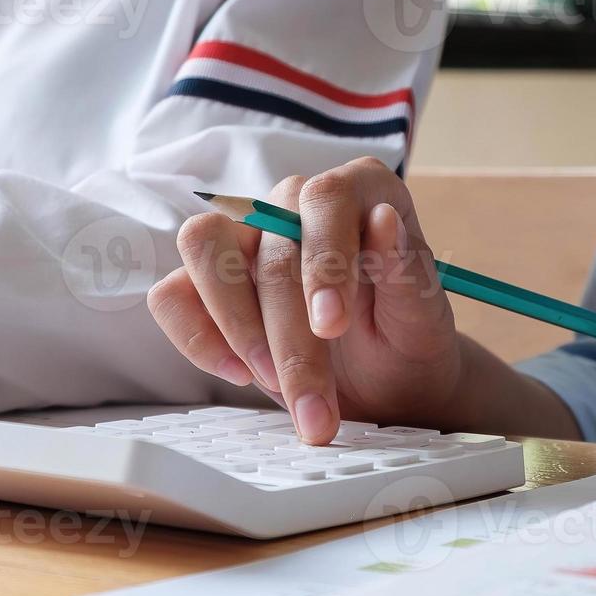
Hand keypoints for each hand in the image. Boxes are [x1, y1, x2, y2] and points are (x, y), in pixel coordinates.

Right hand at [148, 157, 469, 443]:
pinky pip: (171, 294)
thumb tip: (383, 220)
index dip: (322, 261)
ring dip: (236, 327)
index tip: (332, 325)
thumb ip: (406, 272)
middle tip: (313, 404)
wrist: (388, 385)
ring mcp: (244, 239)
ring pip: (202, 248)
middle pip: (268, 244)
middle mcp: (294, 203)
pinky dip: (198, 339)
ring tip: (275, 384)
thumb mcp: (424, 320)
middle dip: (288, 334)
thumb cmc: (408, 343)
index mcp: (360, 191)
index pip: (325, 198)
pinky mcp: (205, 283)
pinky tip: (241, 374)